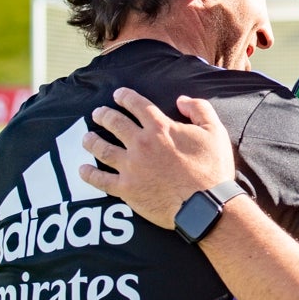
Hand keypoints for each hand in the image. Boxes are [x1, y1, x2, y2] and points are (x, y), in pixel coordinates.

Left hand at [79, 87, 235, 229]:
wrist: (205, 205)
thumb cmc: (212, 168)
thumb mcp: (215, 131)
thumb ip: (199, 109)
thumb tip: (181, 100)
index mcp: (161, 128)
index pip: (137, 105)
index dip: (125, 97)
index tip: (118, 94)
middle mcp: (141, 143)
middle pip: (114, 123)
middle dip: (103, 115)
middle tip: (97, 113)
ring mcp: (131, 167)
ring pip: (102, 148)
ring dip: (91, 140)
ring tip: (86, 137)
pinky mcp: (126, 189)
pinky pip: (101, 180)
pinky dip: (89, 174)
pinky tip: (83, 170)